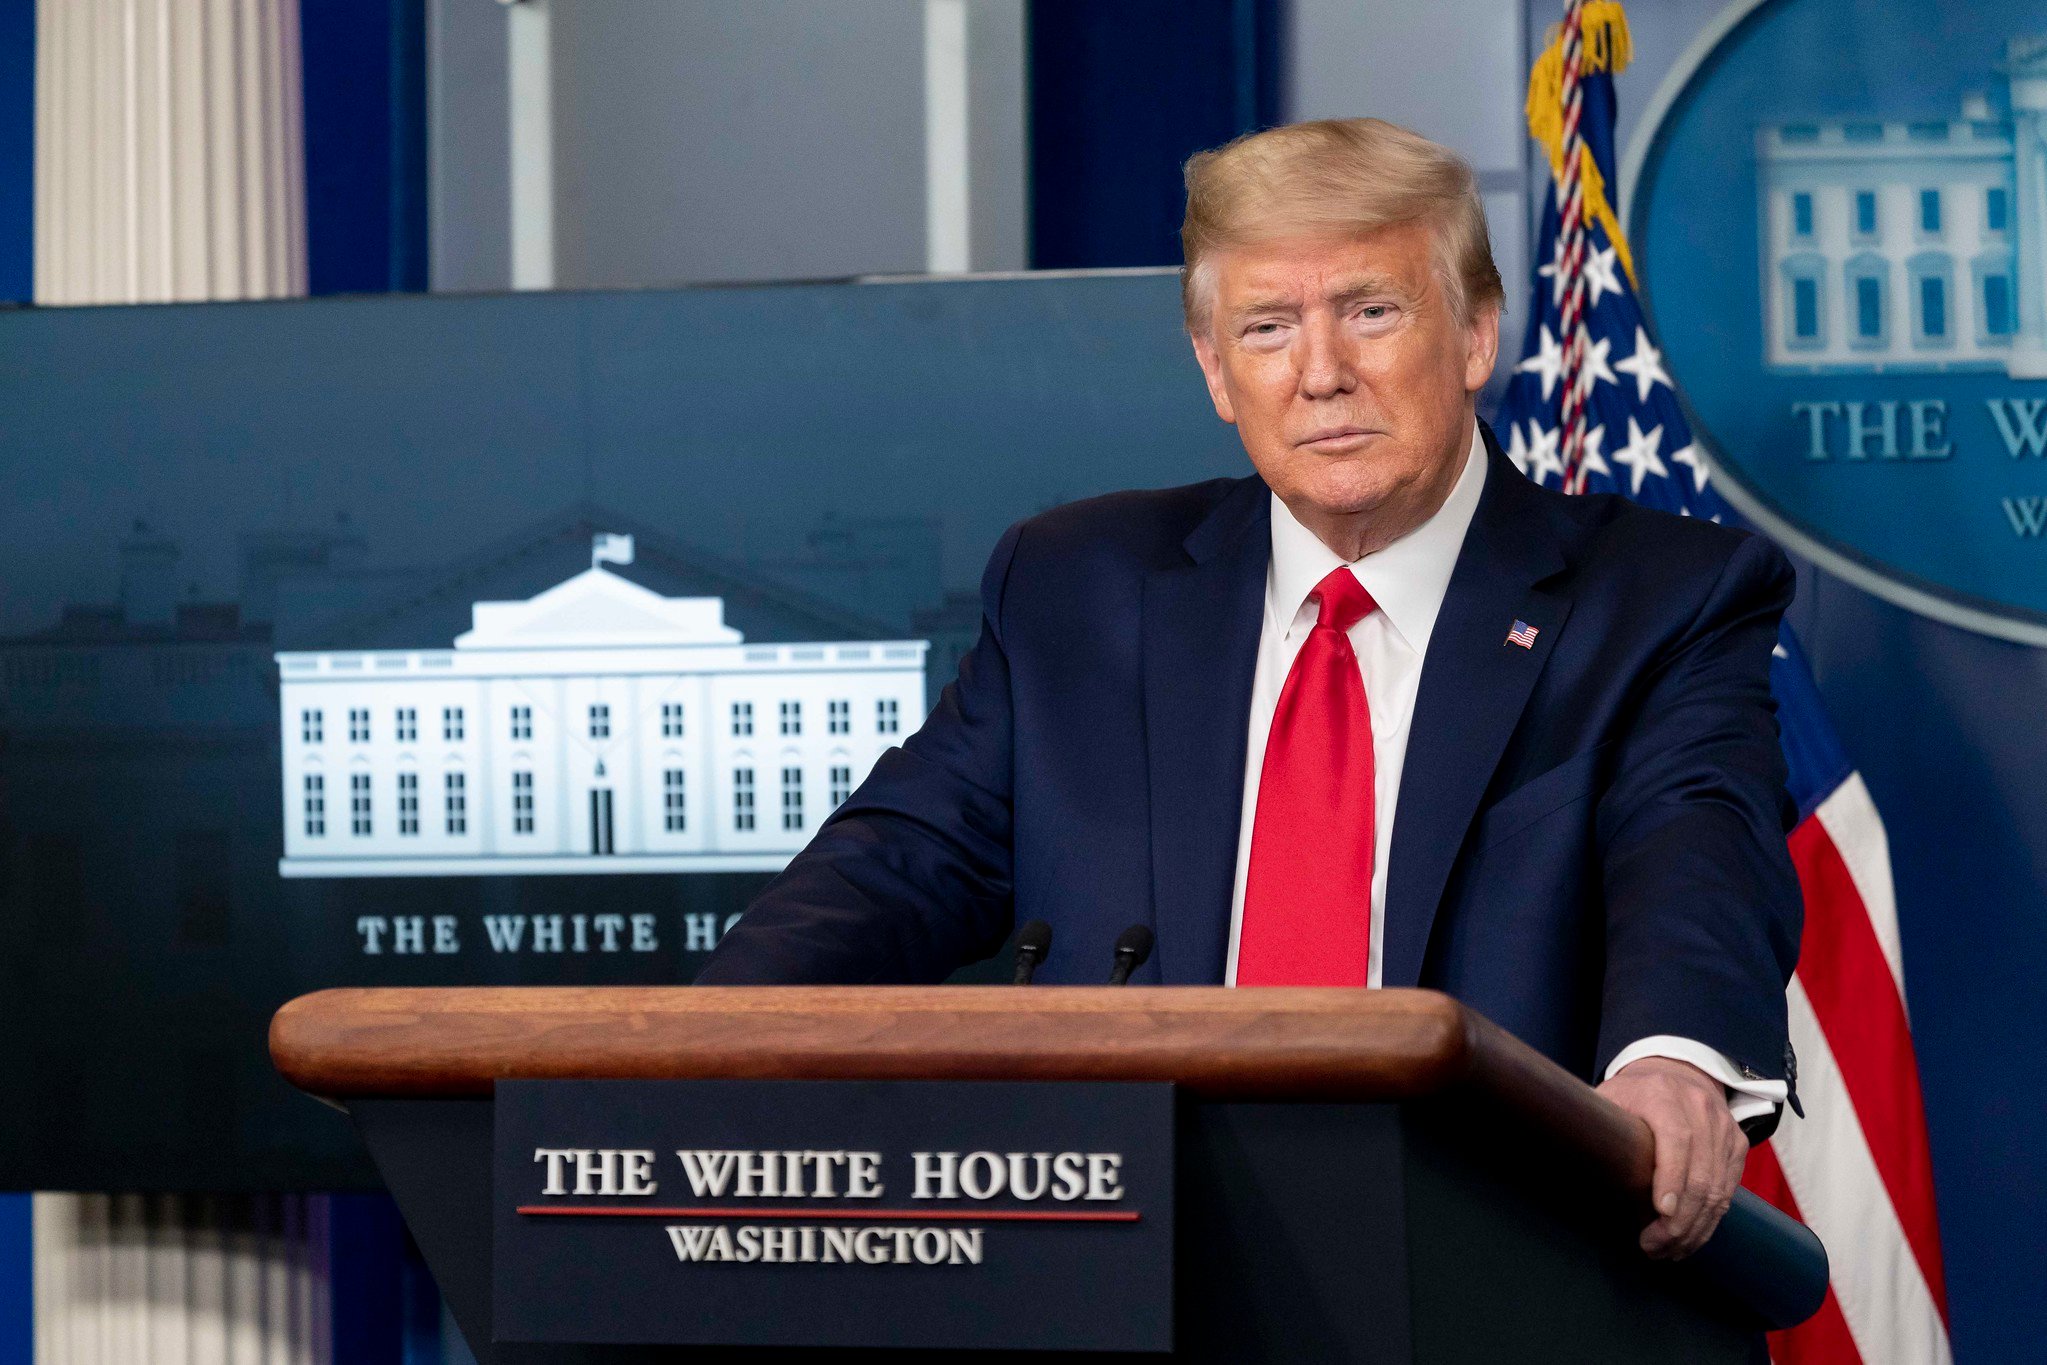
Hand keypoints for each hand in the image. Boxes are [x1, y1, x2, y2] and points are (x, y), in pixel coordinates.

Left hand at [1596, 1056, 1747, 1259]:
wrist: (1676, 1072)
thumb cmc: (1632, 1094)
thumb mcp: (1607, 1097)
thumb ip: (1589, 1121)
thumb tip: (1554, 1148)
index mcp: (1662, 1095)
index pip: (1676, 1139)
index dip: (1671, 1178)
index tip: (1661, 1213)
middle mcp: (1699, 1108)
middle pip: (1700, 1174)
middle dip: (1680, 1221)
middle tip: (1655, 1247)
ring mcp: (1723, 1126)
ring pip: (1718, 1189)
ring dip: (1696, 1228)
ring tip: (1670, 1250)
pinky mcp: (1737, 1144)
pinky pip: (1729, 1189)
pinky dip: (1711, 1219)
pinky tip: (1691, 1236)